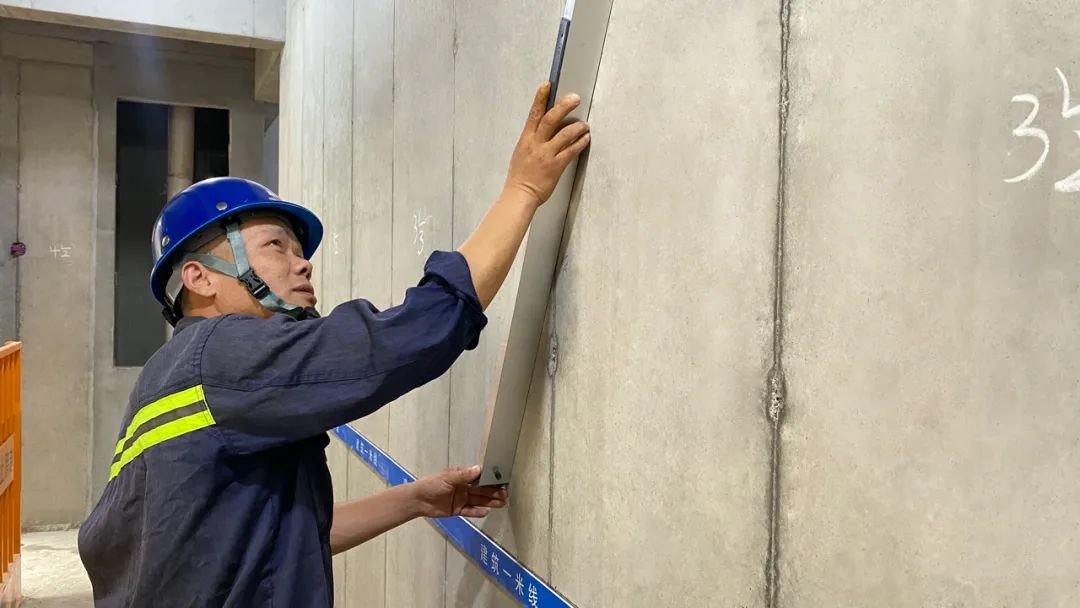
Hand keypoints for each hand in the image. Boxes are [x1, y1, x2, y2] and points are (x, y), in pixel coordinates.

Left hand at [410, 465, 508, 517]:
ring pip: (478, 501)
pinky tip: (487, 512)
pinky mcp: (457, 510)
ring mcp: (461, 499)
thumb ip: (464, 475)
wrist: (418, 500)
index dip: (490, 481)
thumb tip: (479, 469)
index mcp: (461, 477)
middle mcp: (463, 488)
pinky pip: (469, 511)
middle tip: (506, 495)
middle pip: (481, 491)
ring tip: (502, 504)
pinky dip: (477, 511)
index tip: (502, 482)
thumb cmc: (432, 484)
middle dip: (493, 493)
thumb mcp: (448, 478)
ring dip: (489, 502)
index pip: (479, 479)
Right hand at [503, 81, 591, 206]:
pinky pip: (571, 151)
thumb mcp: (522, 152)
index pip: (533, 114)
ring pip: (564, 134)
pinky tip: (586, 138)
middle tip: (575, 98)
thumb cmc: (520, 175)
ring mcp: (546, 155)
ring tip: (585, 124)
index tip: (547, 84)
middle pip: (550, 119)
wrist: (520, 194)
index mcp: (526, 139)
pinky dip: (580, 143)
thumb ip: (533, 139)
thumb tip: (546, 128)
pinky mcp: (555, 166)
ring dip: (577, 127)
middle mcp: (536, 144)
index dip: (540, 97)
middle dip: (564, 106)